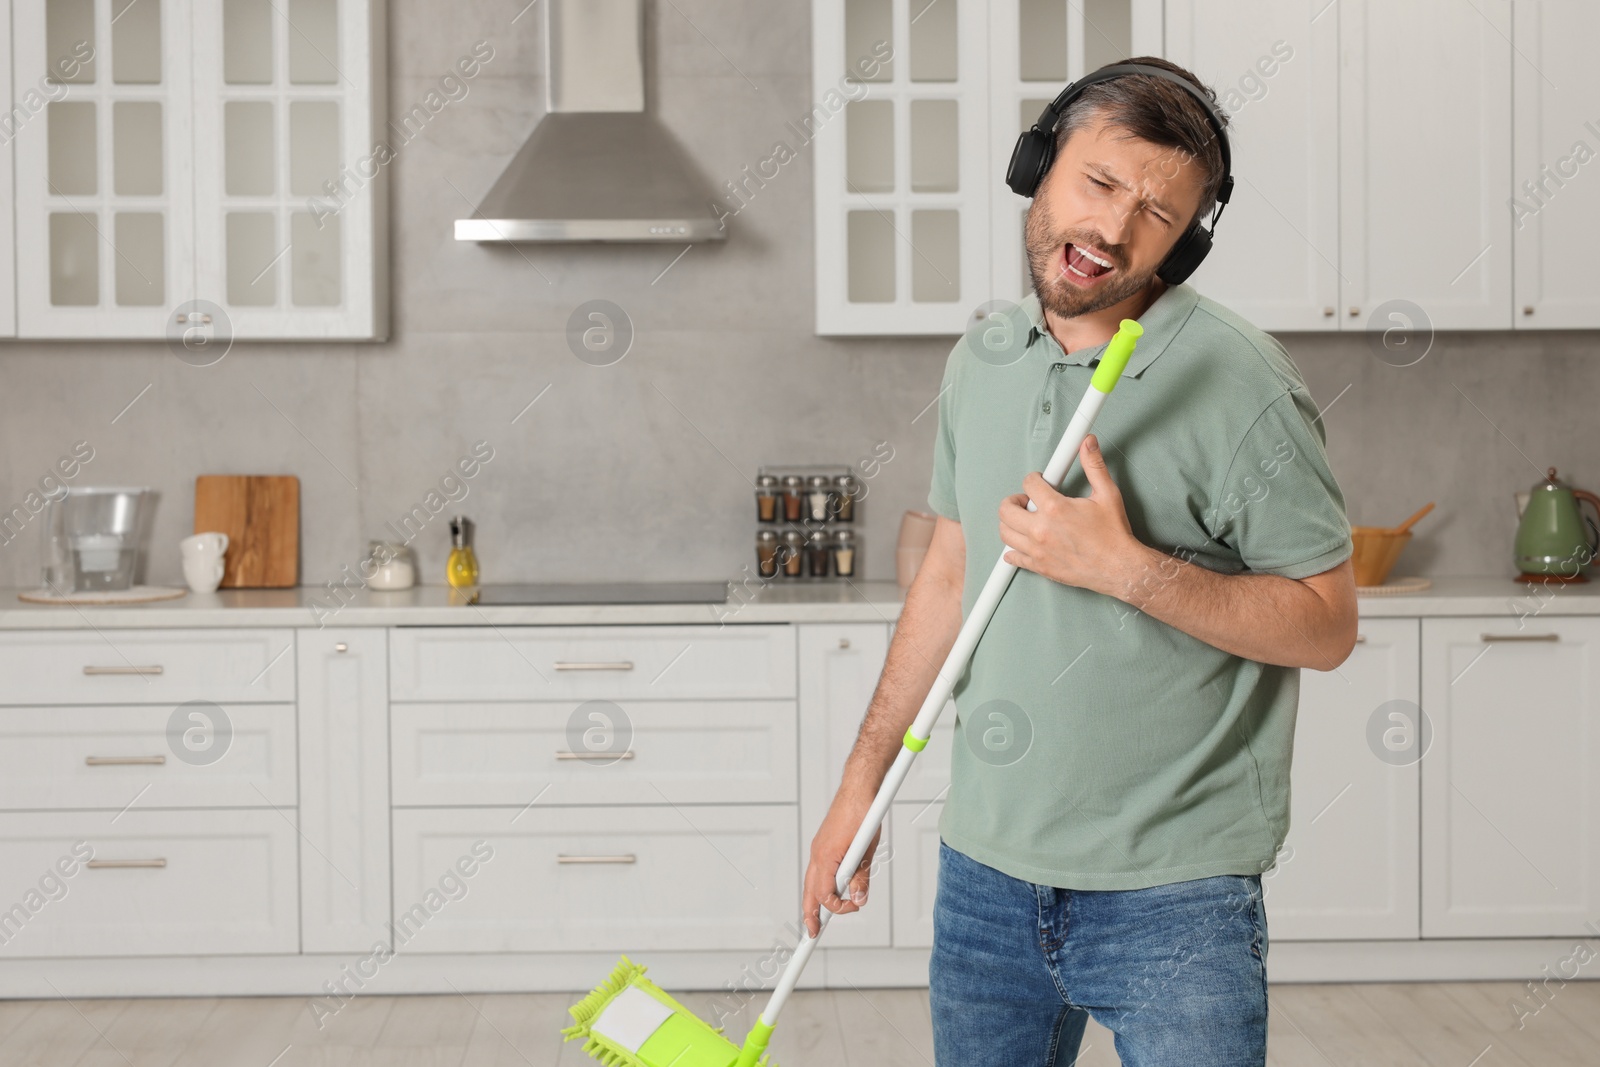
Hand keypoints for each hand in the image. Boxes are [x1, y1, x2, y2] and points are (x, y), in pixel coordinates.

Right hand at [801, 791, 880, 937]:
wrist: (859, 788)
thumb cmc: (863, 813)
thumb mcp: (867, 849)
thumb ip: (861, 877)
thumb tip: (858, 898)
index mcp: (826, 857)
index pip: (824, 894)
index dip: (836, 908)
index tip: (852, 909)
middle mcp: (818, 854)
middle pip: (809, 891)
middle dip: (809, 914)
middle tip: (811, 933)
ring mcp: (819, 848)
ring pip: (811, 881)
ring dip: (814, 900)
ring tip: (816, 917)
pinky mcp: (824, 844)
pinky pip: (818, 869)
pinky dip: (821, 883)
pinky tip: (830, 889)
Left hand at [998, 434, 1144, 595]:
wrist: (1120, 567)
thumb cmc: (1114, 534)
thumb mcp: (1107, 494)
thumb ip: (1094, 466)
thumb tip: (1088, 443)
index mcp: (1055, 508)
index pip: (1028, 483)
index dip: (1034, 478)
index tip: (1038, 481)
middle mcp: (1042, 529)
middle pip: (1006, 509)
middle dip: (1014, 500)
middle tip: (1026, 501)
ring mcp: (1038, 549)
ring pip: (1005, 532)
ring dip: (1010, 523)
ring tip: (1024, 519)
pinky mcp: (1039, 566)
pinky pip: (1012, 557)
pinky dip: (1012, 550)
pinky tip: (1022, 543)